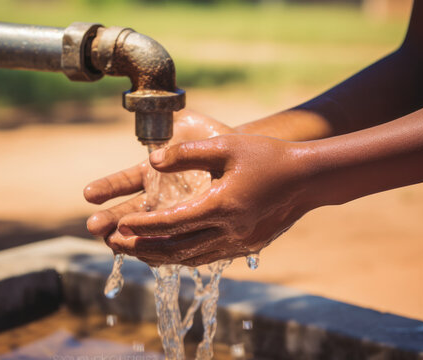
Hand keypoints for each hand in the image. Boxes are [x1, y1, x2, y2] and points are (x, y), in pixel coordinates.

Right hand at [83, 110, 233, 246]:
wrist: (247, 161)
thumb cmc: (216, 140)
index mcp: (152, 172)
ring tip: (113, 245)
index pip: (124, 182)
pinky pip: (173, 243)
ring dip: (129, 239)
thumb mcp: (193, 129)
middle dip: (110, 220)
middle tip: (94, 227)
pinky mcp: (191, 229)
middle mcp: (158, 196)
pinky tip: (148, 256)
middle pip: (128, 212)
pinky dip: (160, 251)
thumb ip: (172, 126)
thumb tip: (158, 133)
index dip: (107, 188)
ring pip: (146, 232)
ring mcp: (173, 215)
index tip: (89, 194)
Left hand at [109, 134, 320, 265]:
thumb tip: (151, 160)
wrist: (308, 178)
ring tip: (134, 251)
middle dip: (142, 248)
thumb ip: (187, 152)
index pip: (171, 222)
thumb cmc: (268, 156)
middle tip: (114, 244)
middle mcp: (228, 232)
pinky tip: (169, 251)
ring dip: (159, 256)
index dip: (142, 225)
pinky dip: (182, 256)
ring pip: (190, 258)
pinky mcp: (246, 247)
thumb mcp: (226, 145)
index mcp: (221, 206)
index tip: (118, 225)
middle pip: (176, 249)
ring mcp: (238, 244)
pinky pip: (206, 257)